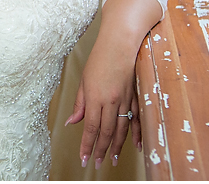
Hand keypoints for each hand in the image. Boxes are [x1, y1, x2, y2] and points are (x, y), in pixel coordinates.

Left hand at [65, 46, 140, 168]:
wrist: (120, 44)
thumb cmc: (99, 59)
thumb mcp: (83, 80)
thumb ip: (80, 104)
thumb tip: (72, 122)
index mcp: (95, 97)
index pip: (90, 127)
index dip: (87, 145)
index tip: (84, 158)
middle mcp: (110, 101)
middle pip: (106, 132)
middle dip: (100, 149)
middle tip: (97, 163)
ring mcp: (124, 100)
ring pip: (121, 129)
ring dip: (116, 146)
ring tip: (112, 159)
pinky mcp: (134, 97)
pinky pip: (136, 119)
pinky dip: (135, 134)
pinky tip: (135, 145)